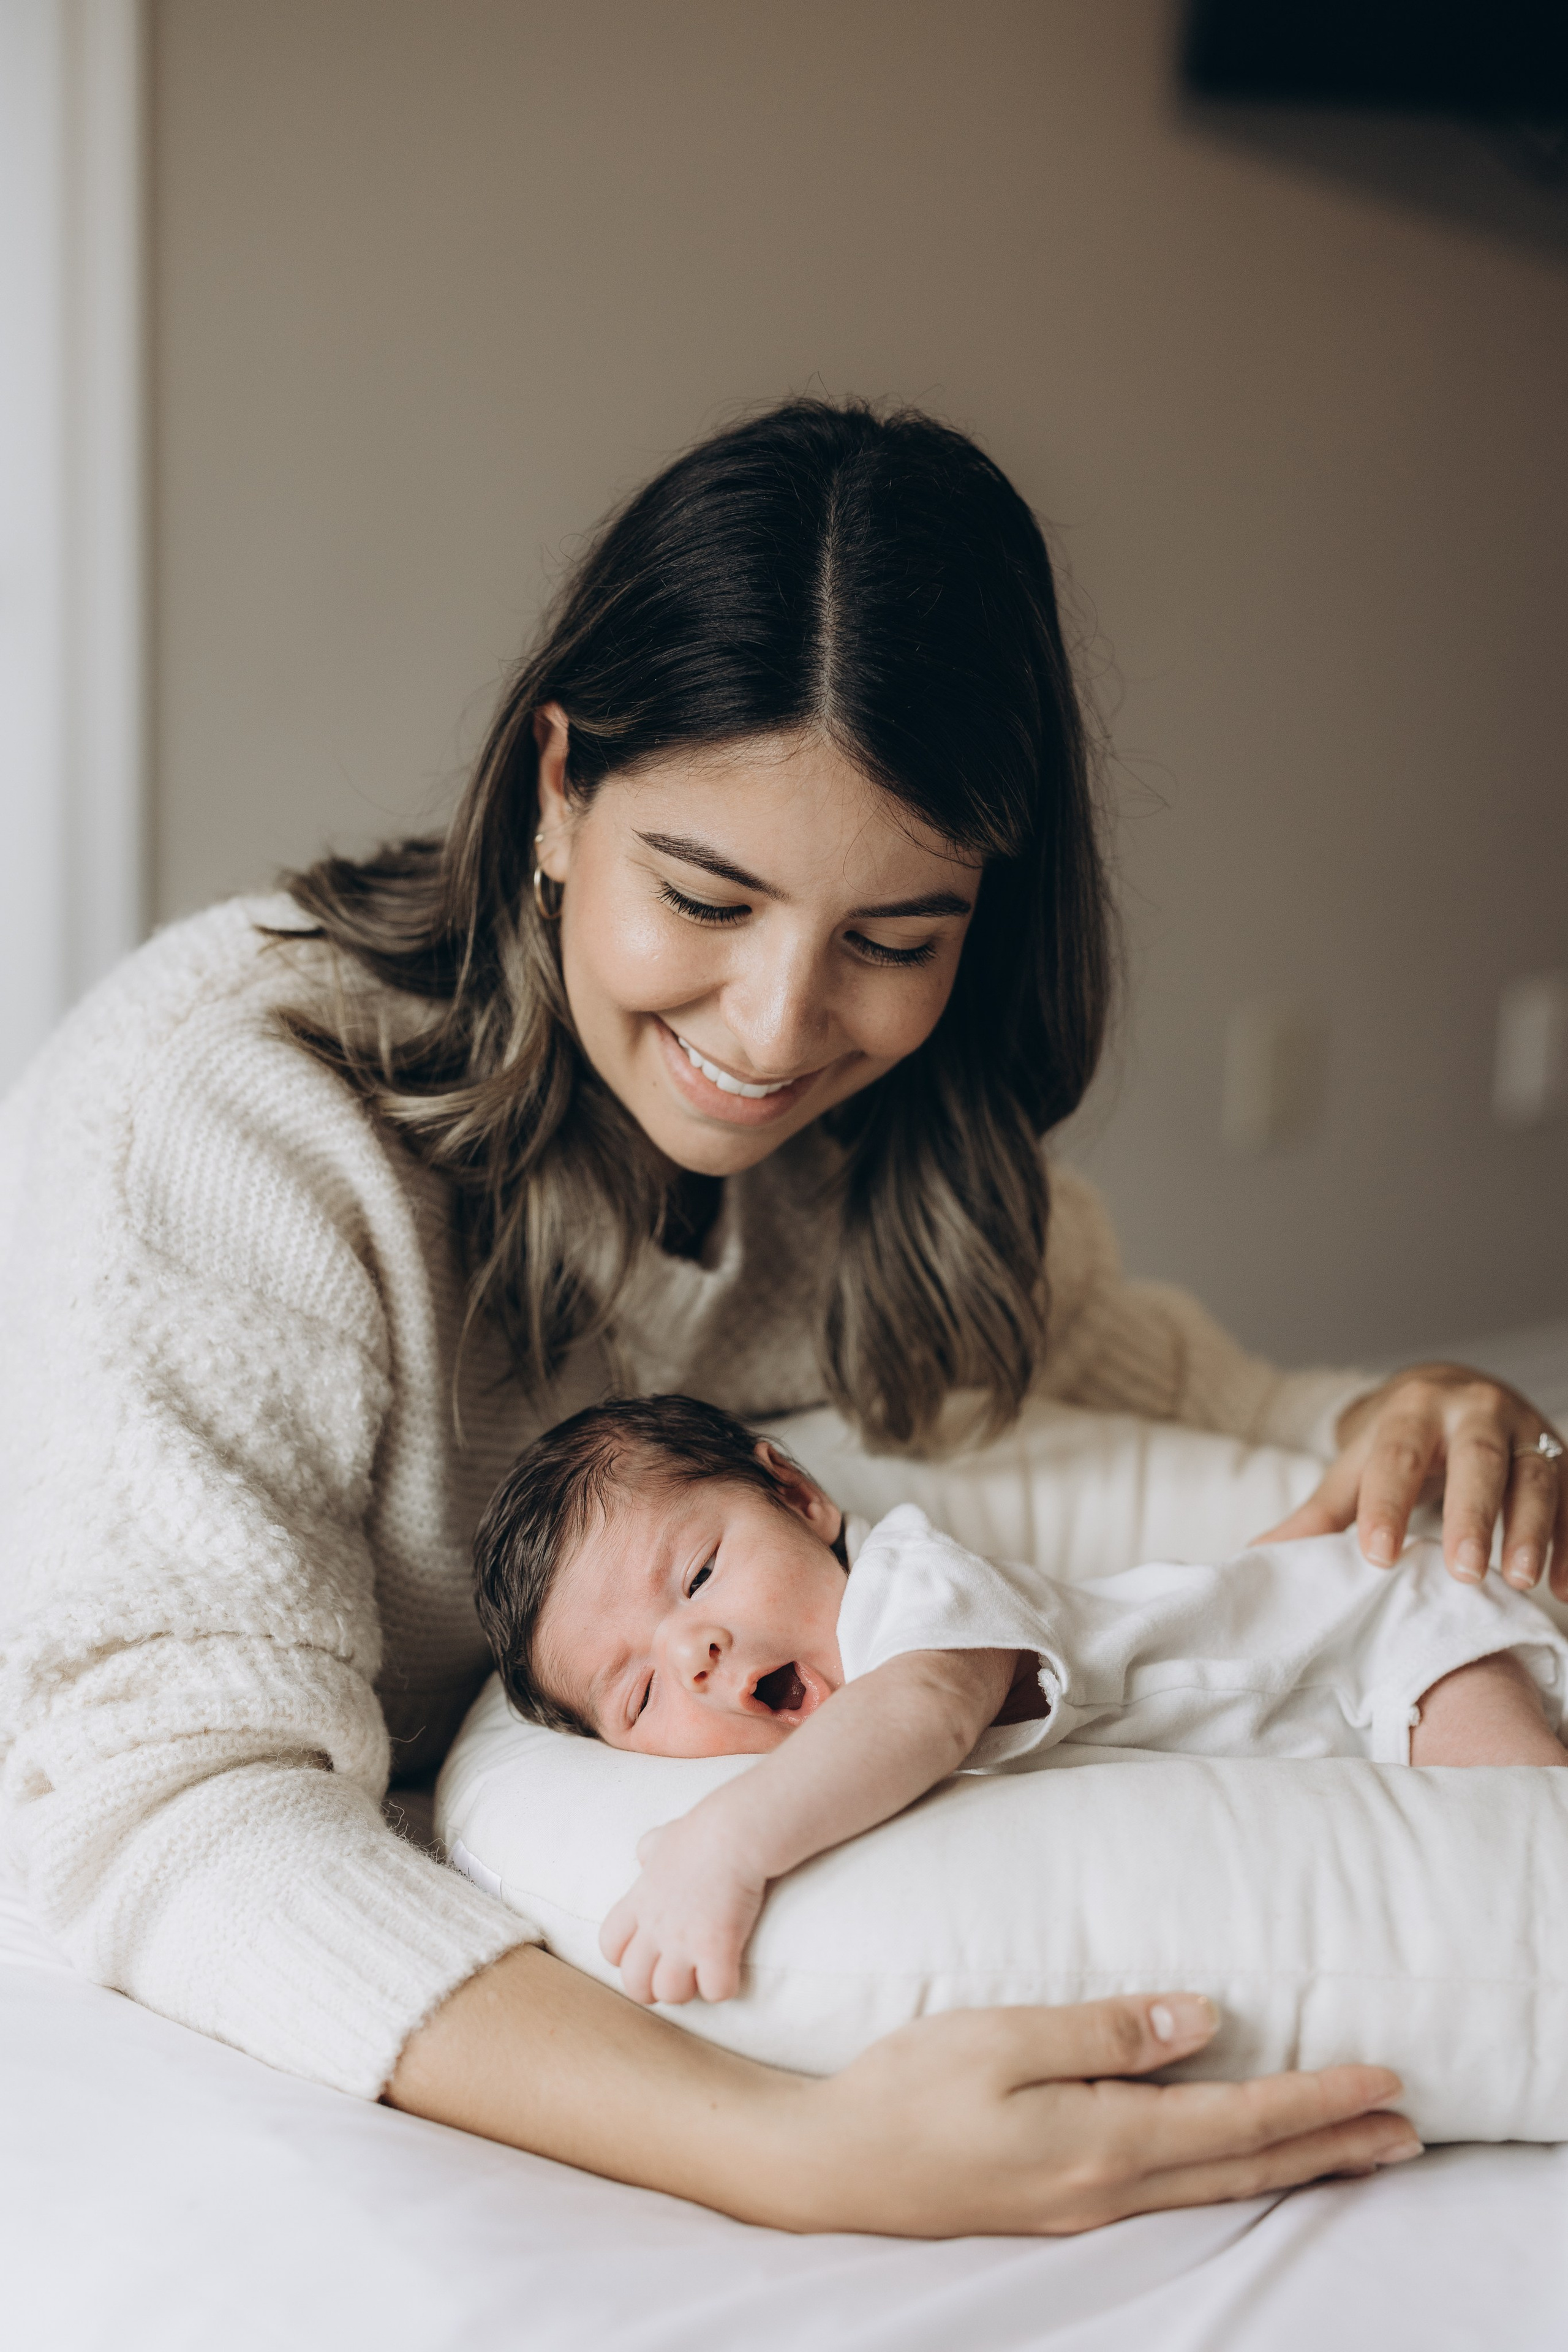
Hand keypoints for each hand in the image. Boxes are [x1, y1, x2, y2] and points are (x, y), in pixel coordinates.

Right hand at [389, 1948, 1421, 2232]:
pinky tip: (1238, 2164)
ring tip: (1353, 2151)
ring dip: (1293, 2167)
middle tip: (1407, 2129)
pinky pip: (1174, 2193)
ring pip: (1216, 2188)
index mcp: (1101, 2142)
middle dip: (1331, 2146)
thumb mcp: (1001, 2037)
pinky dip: (1232, 2177)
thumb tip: (1206, 2020)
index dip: (1316, 2100)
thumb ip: (1106, 2031)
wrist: (824, 2165)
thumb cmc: (904, 2088)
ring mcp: (1083, 2208)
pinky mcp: (1059, 2206)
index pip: (1238, 2122)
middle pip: (1245, 2168)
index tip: (1384, 2079)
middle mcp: (1107, 2188)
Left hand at [599, 1815, 768, 2004]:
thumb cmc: (702, 1832)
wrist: (733, 1833)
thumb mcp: (662, 1838)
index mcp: (640, 1902)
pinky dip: (724, 1987)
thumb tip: (644, 1857)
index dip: (624, 1957)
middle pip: (634, 1983)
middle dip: (652, 1988)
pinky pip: (715, 1992)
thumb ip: (648, 1851)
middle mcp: (655, 1928)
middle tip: (674, 1975)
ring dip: (689, 1990)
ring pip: (671, 1994)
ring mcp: (684, 1942)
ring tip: (703, 1973)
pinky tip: (731, 1969)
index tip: (647, 1952)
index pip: (610, 1946)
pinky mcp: (716, 1950)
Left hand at [1257, 1363, 1566, 1596]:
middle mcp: (1474, 1410)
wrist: (1452, 1390)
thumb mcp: (1357, 1466)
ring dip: (1531, 1528)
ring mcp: (1524, 1429)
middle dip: (1473, 1514)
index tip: (1377, 1555)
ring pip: (1536, 1475)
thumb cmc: (1399, 1441)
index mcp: (1413, 1409)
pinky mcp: (1561, 1455)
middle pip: (1478, 1459)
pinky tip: (1562, 1589)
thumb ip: (1319, 1513)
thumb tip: (1259, 1554)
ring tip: (1518, 1580)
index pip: (1398, 1456)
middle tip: (1464, 1570)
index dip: (1387, 1505)